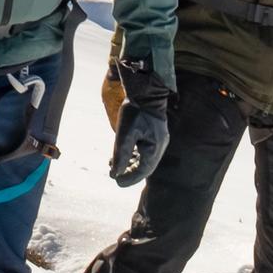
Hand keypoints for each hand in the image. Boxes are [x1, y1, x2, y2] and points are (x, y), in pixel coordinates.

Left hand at [108, 57, 173, 186]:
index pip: (142, 171)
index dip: (129, 179)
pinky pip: (144, 150)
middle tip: (114, 176)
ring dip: (129, 164)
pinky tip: (122, 155)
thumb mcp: (124, 134)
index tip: (116, 182)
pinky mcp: (154, 134)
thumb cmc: (135, 111)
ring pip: (144, 159)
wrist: (145, 91)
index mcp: (154, 148)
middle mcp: (159, 147)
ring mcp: (158, 140)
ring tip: (113, 165)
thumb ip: (120, 155)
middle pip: (144, 167)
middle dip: (129, 173)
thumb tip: (115, 174)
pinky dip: (133, 155)